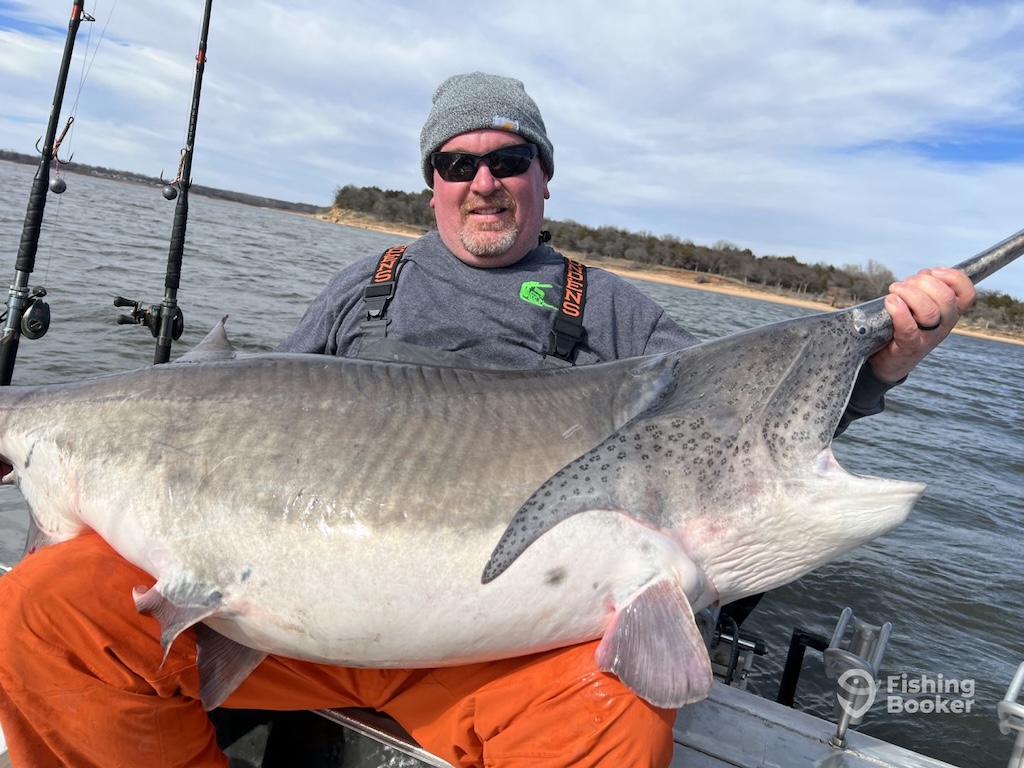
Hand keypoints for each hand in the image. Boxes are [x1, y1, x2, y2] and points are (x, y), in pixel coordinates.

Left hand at [867, 267, 974, 383]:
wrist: (887, 361)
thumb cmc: (902, 328)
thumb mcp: (919, 306)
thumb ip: (925, 289)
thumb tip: (926, 273)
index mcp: (950, 312)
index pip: (967, 294)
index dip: (954, 278)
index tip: (934, 271)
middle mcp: (944, 325)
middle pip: (946, 298)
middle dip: (923, 282)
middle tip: (904, 284)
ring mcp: (928, 338)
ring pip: (930, 311)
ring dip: (908, 293)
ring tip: (894, 292)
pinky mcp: (909, 347)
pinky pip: (909, 328)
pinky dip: (899, 311)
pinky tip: (890, 302)